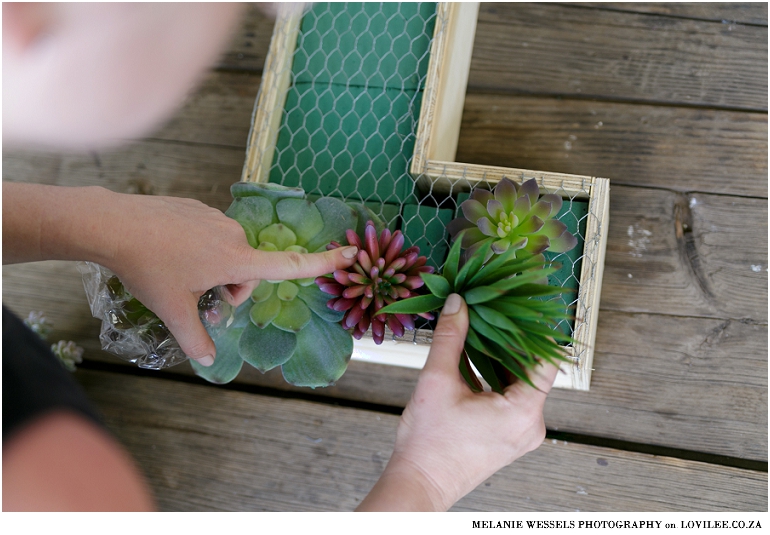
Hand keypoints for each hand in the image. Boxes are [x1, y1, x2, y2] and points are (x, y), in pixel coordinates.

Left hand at [2, 183, 356, 366]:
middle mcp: (234, 236)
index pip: (289, 264)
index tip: (351, 254)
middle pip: (249, 268)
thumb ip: (195, 337)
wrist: (115, 224)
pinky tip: (171, 252)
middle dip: (233, 287)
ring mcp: (215, 218)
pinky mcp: (197, 208)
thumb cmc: (150, 269)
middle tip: (203, 299)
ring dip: (216, 268)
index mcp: (236, 260)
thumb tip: (206, 360)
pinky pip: (210, 234)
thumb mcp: (173, 309)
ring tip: (181, 274)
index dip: (322, 263)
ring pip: (228, 251)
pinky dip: (200, 248)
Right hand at [356, 294, 558, 510]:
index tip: (520, 307)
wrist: (419, 483)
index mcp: (523, 412)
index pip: (545, 360)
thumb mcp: (436, 381)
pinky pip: (510, 398)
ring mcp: (520, 433)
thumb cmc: (428, 444)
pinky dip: (496, 378)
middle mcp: (530, 425)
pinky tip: (475, 359)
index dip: (534, 331)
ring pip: (520, 383)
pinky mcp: (508, 436)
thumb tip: (458, 304)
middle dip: (512, 340)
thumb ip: (449, 337)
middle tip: (494, 312)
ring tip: (481, 330)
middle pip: (533, 370)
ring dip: (502, 358)